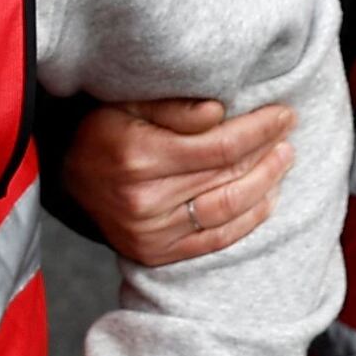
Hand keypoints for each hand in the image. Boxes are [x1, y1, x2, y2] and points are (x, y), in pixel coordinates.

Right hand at [64, 96, 297, 268]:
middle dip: (267, 152)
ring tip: (283, 161)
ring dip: (265, 185)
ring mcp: (151, 231)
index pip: (220, 145)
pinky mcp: (156, 253)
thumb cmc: (103, 132)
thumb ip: (174, 106)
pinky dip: (248, 220)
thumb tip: (220, 112)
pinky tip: (267, 199)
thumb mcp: (127, 103)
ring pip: (227, 209)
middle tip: (288, 133)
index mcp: (139, 155)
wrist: (67, 178)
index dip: (259, 129)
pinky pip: (215, 240)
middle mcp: (145, 198)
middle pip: (228, 175)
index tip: (283, 115)